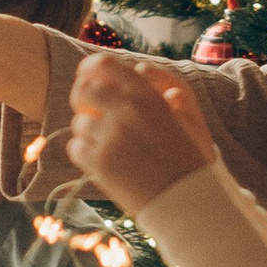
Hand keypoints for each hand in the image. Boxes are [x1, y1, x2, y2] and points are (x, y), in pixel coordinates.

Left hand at [68, 50, 217, 213]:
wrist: (189, 201)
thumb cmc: (190, 160)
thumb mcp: (185, 115)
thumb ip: (161, 89)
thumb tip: (140, 67)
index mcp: (147, 95)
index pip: (104, 65)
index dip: (90, 70)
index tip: (90, 79)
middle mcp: (127, 110)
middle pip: (82, 90)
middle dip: (83, 101)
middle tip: (92, 115)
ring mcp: (111, 137)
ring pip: (78, 123)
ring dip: (88, 133)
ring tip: (109, 146)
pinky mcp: (100, 163)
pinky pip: (76, 148)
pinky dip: (85, 154)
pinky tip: (103, 162)